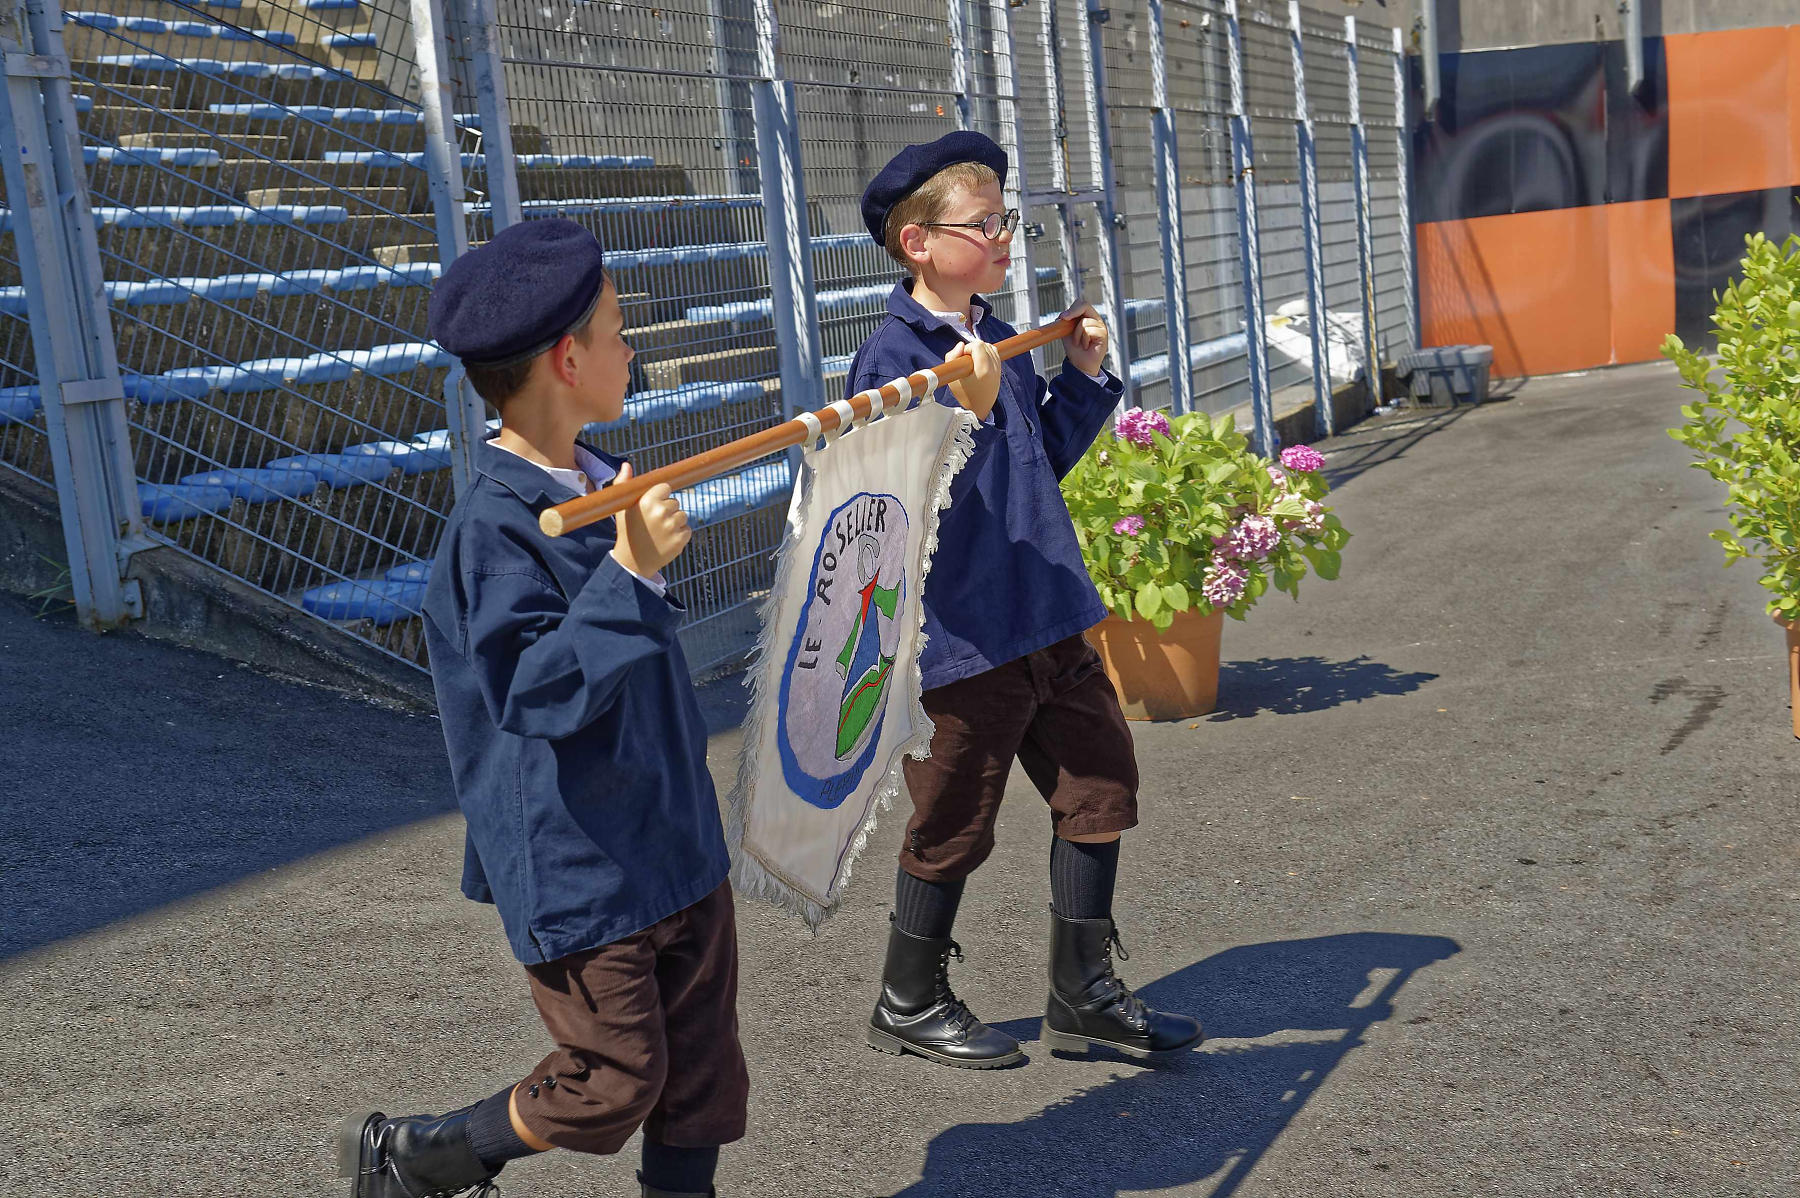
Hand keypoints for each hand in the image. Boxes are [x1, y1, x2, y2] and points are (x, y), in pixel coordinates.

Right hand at [609, 462, 690, 576]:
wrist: (634, 561)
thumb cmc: (628, 531)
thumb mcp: (623, 508)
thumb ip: (624, 484)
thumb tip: (626, 465)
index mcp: (647, 501)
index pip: (666, 488)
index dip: (660, 497)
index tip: (653, 506)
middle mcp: (661, 512)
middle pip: (675, 502)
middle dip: (667, 511)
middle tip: (654, 523)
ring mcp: (672, 526)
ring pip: (683, 515)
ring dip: (675, 522)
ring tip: (660, 532)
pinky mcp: (681, 539)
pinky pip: (687, 529)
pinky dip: (680, 534)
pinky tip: (667, 540)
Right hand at [945, 338, 1000, 421]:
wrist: (975, 411)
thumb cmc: (961, 396)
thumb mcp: (951, 377)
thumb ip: (952, 356)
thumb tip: (961, 344)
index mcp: (983, 370)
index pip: (978, 346)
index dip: (967, 349)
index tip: (962, 359)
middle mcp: (994, 369)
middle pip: (985, 345)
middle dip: (974, 349)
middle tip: (966, 361)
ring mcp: (998, 371)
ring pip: (992, 348)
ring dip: (981, 351)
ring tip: (972, 362)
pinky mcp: (1000, 373)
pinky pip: (996, 355)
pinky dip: (987, 355)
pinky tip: (979, 363)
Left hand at [1061, 301, 1108, 376]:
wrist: (1080, 365)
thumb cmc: (1075, 349)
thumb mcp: (1067, 333)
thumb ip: (1065, 322)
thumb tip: (1061, 316)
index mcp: (1087, 317)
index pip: (1081, 304)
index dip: (1071, 308)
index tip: (1062, 317)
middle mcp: (1095, 319)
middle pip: (1085, 305)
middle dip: (1073, 311)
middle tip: (1064, 318)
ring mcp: (1101, 326)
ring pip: (1084, 322)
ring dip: (1076, 334)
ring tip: (1079, 343)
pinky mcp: (1103, 334)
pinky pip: (1088, 331)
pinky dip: (1083, 340)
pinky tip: (1086, 346)